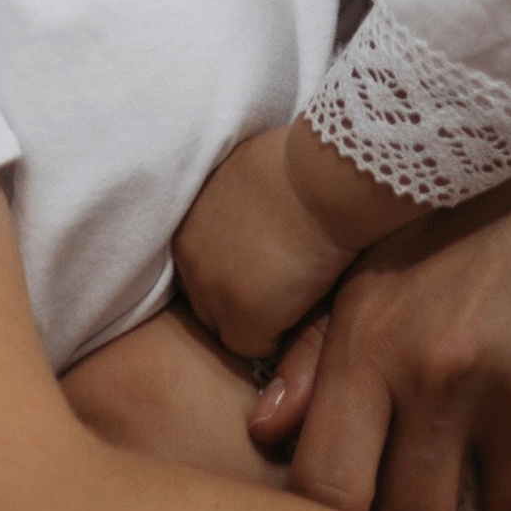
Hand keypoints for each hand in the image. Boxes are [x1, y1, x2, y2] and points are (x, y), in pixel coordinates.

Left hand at [174, 130, 353, 362]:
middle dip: (241, 297)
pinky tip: (304, 306)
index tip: (266, 266)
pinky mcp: (242, 317)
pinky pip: (256, 348)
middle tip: (282, 284)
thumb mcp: (243, 177)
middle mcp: (189, 259)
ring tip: (295, 296)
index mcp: (186, 224)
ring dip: (258, 318)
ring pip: (228, 329)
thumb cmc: (301, 162)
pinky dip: (280, 335)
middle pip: (207, 301)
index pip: (202, 268)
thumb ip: (230, 206)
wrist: (324, 174)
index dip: (236, 272)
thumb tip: (244, 223)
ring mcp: (211, 291)